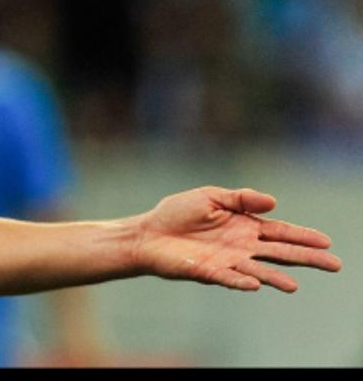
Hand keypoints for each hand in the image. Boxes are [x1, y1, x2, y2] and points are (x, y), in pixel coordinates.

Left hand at [131, 186, 340, 291]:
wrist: (148, 233)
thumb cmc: (178, 213)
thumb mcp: (210, 196)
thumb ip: (240, 198)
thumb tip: (273, 202)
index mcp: (245, 226)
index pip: (280, 232)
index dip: (302, 236)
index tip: (326, 241)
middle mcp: (242, 247)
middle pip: (279, 253)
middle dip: (306, 258)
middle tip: (334, 264)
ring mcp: (227, 261)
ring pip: (258, 270)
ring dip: (275, 277)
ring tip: (294, 286)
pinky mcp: (208, 271)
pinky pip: (228, 278)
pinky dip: (241, 281)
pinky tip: (255, 283)